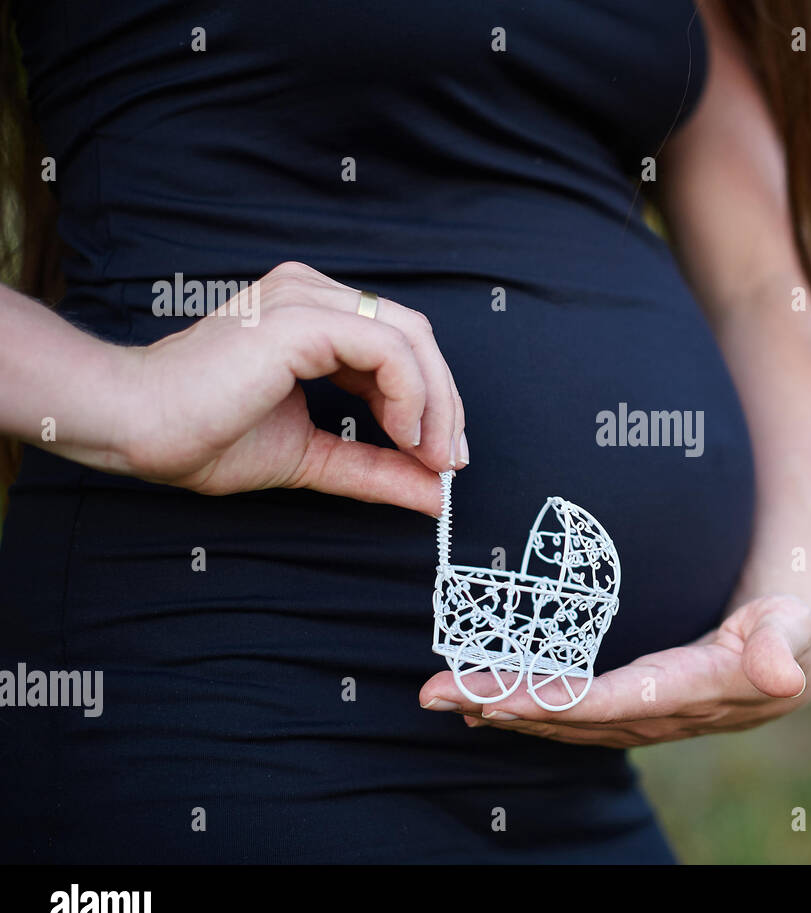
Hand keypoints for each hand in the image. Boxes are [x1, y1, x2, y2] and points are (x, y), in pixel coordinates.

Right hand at [114, 261, 464, 513]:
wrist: (137, 428)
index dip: (433, 400)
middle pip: (415, 335)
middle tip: (449, 461)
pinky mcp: (300, 320)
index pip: (400, 345)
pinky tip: (404, 434)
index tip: (441, 458)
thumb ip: (376, 469)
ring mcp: (304, 299)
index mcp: (311, 317)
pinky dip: (410, 395)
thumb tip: (434, 495)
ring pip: (411, 337)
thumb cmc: (205, 435)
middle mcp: (311, 295)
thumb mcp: (315, 457)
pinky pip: (387, 349)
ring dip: (436, 402)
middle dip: (445, 402)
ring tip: (429, 454)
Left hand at [418, 594, 810, 747]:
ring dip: (500, 709)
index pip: (610, 703)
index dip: (551, 703)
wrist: (796, 657)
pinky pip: (571, 714)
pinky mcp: (632, 707)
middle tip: (435, 691)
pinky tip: (483, 700)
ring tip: (442, 695)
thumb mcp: (795, 627)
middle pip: (568, 718)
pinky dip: (524, 707)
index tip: (494, 696)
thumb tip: (780, 675)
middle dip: (500, 707)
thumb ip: (782, 648)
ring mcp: (642, 716)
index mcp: (694, 693)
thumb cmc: (791, 628)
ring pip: (561, 720)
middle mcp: (659, 715)